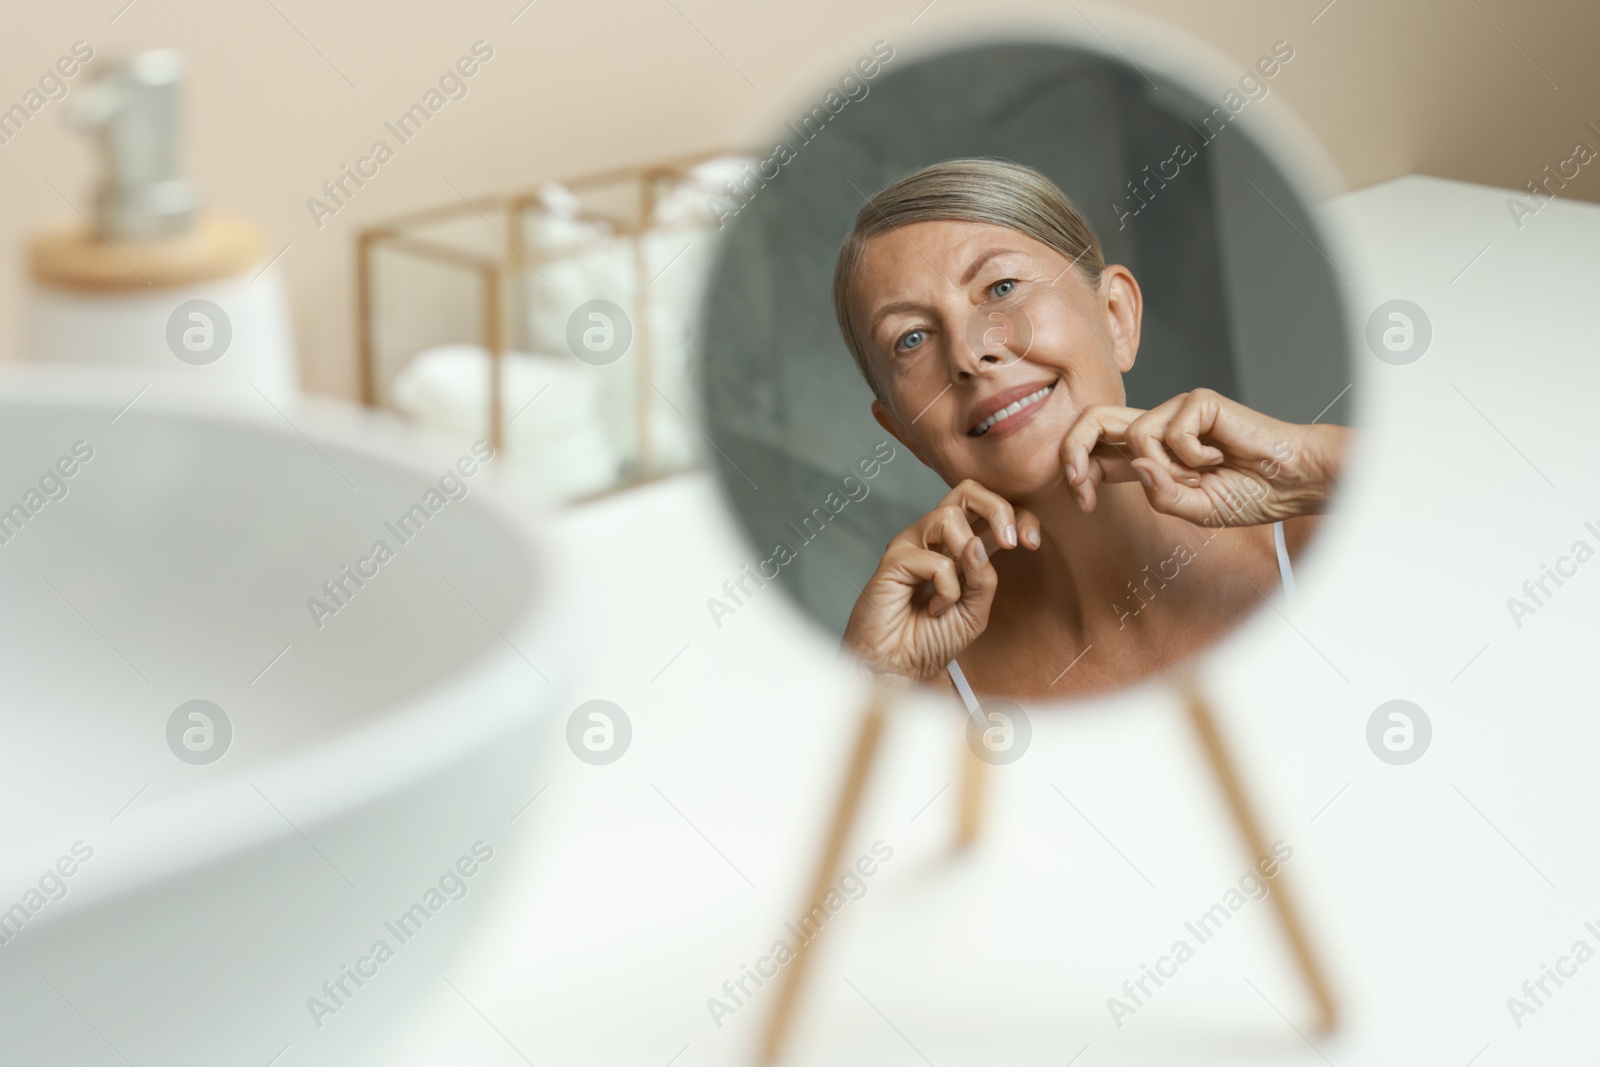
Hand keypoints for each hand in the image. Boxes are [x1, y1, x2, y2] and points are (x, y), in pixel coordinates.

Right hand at [842, 479, 1040, 681]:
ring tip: (954, 594)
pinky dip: (946, 591)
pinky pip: (936, 560)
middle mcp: (935, 539)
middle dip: (998, 508)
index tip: (1032, 542)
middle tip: (1011, 543)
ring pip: (949, 516)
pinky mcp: (894, 559)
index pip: (990, 510)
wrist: (898, 669)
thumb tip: (978, 542)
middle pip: (966, 490)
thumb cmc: (930, 641)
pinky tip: (931, 609)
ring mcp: (913, 545)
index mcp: (960, 547)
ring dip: (965, 556)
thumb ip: (984, 578)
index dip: (1018, 516)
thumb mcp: (975, 612)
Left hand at [1060, 389, 1347, 526]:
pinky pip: (1172, 432)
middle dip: (1073, 449)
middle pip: (1092, 419)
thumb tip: (1136, 464)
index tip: (1082, 503)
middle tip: (1079, 485)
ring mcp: (1176, 411)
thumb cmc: (1248, 494)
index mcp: (1149, 457)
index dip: (1075, 470)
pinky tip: (1221, 456)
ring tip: (1203, 477)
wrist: (1290, 483)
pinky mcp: (1198, 401)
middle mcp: (1157, 429)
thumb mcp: (1193, 510)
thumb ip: (1160, 494)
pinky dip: (1194, 456)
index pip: (1095, 451)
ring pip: (1136, 436)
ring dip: (1168, 470)